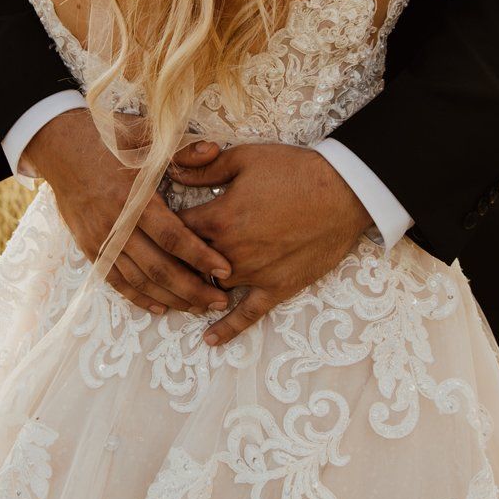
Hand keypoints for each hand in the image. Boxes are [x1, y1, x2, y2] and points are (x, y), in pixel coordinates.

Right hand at [22, 110, 231, 316]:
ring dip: (169, 297)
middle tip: (219, 300)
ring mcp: (99, 238)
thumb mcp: (143, 136)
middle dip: (191, 288)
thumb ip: (181, 149)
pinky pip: (114, 280)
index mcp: (133, 196)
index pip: (172, 236)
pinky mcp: (88, 246)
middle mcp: (115, 223)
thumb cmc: (106, 139)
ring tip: (197, 307)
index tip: (226, 270)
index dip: (200, 256)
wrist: (58, 145)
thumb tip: (215, 151)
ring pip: (137, 280)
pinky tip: (160, 306)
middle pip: (157, 267)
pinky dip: (137, 297)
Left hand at [167, 144, 371, 346]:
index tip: (156, 226)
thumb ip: (203, 167)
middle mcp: (230, 252)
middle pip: (187, 264)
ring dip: (194, 289)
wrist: (343, 191)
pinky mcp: (277, 288)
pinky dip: (227, 329)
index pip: (174, 230)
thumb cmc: (294, 170)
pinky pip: (247, 315)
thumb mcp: (244, 158)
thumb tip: (170, 170)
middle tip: (159, 262)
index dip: (161, 227)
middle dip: (172, 262)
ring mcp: (253, 274)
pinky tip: (210, 340)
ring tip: (177, 293)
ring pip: (210, 289)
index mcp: (218, 219)